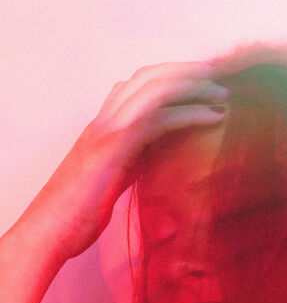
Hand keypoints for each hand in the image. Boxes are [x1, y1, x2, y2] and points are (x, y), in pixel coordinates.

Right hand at [26, 61, 227, 260]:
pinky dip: (190, 113)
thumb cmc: (81, 213)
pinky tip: (212, 117)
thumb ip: (136, 160)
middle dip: (185, 72)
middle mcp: (104, 120)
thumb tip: (165, 157)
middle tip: (217, 78)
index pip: (137, 86)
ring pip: (154, 89)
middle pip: (147, 77)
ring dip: (192, 86)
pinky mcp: (115, 146)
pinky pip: (158, 118)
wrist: (51, 230)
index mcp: (104, 126)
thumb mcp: (115, 179)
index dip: (170, 77)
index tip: (201, 82)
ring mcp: (107, 130)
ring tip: (220, 93)